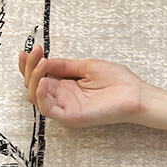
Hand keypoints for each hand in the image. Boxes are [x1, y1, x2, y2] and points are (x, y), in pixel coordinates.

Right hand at [18, 44, 142, 127]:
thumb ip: (65, 66)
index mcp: (67, 87)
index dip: (31, 64)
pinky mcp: (71, 117)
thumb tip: (45, 61)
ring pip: (36, 97)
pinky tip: (43, 81)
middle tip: (36, 52)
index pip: (40, 77)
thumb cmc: (119, 82)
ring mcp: (67, 108)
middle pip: (34, 85)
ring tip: (42, 63)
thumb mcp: (87, 67)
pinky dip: (40, 95)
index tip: (31, 49)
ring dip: (34, 78)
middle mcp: (64, 98)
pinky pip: (48, 109)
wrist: (137, 94)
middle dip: (30, 67)